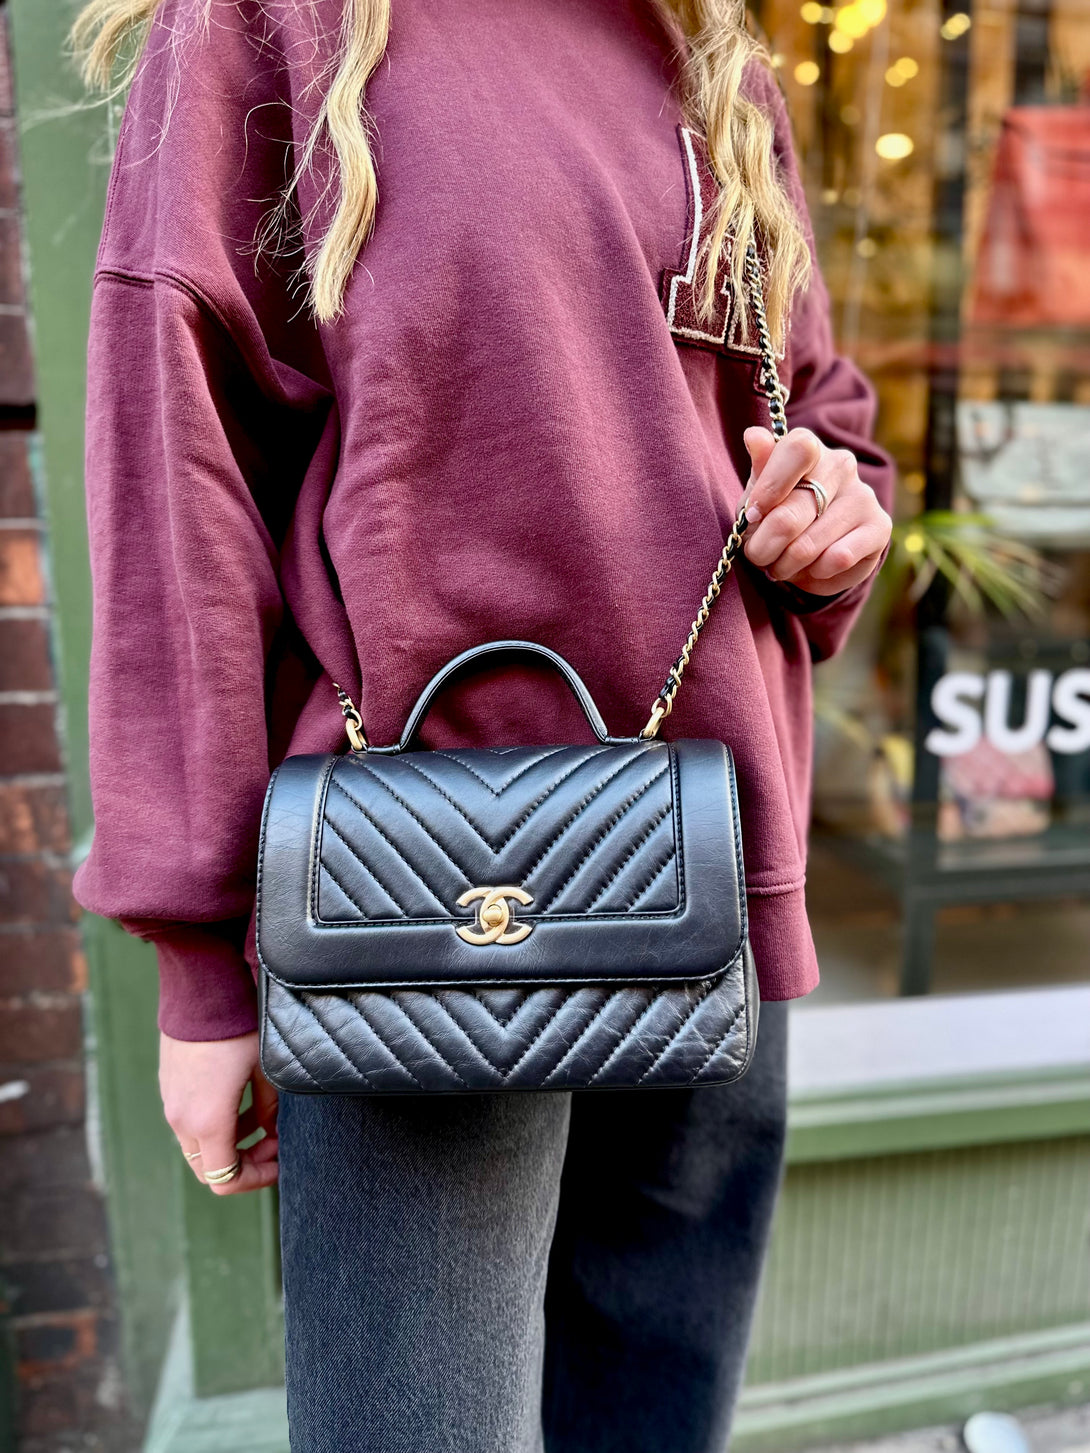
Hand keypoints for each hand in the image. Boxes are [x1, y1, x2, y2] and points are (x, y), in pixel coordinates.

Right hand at [159, 1031, 278, 1194]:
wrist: (200, 992)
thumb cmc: (236, 1029)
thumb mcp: (264, 1070)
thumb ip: (268, 1108)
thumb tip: (271, 1129)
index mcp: (207, 1122)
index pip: (225, 1179)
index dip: (256, 1180)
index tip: (279, 1163)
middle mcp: (181, 1120)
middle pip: (209, 1168)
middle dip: (245, 1164)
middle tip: (273, 1144)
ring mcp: (171, 1104)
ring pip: (199, 1146)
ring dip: (231, 1143)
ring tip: (264, 1121)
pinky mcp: (169, 1088)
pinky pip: (190, 1123)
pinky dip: (215, 1125)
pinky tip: (242, 1102)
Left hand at [741, 426, 891, 595]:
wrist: (815, 547)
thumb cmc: (779, 512)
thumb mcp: (758, 494)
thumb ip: (759, 470)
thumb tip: (753, 436)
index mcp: (808, 448)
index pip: (797, 449)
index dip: (770, 486)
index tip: (752, 515)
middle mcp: (841, 464)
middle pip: (792, 513)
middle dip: (765, 546)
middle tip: (759, 556)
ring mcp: (863, 495)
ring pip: (810, 545)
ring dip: (787, 565)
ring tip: (784, 563)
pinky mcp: (879, 526)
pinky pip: (838, 559)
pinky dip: (815, 573)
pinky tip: (812, 568)